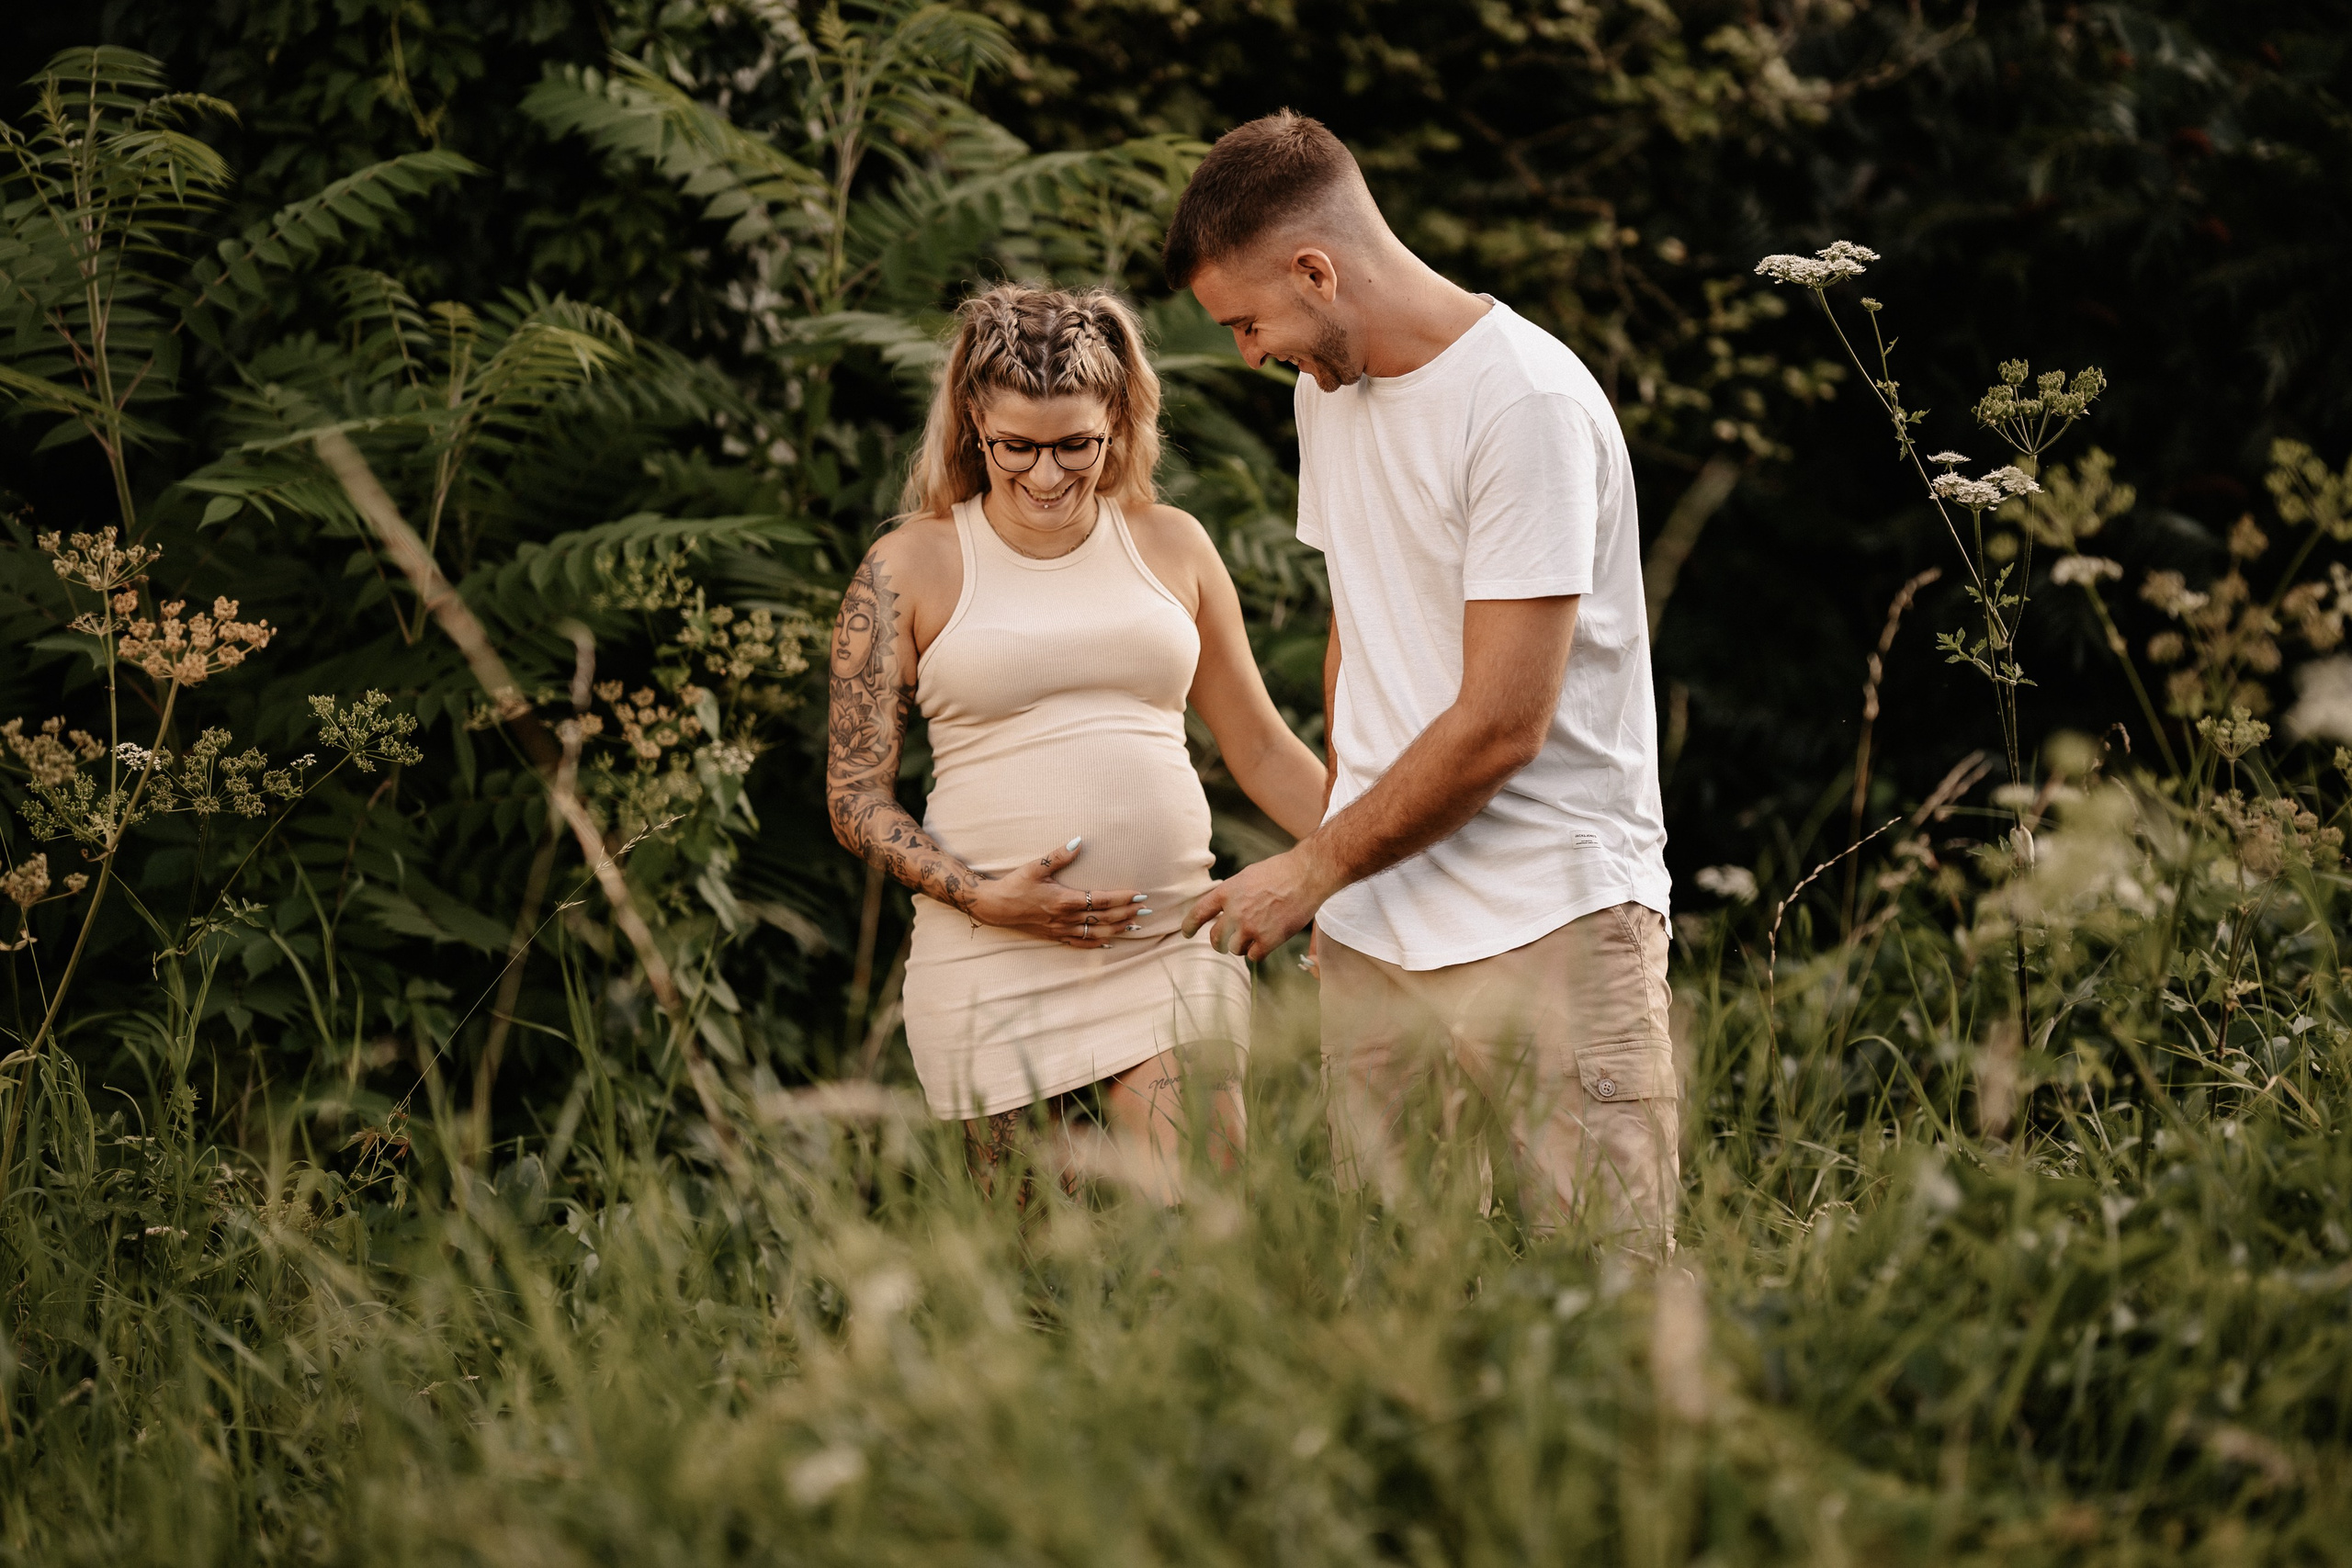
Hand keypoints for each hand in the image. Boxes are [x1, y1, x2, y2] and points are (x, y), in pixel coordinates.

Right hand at [970, 836, 1146, 948]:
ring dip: (1118, 929)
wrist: (995, 907)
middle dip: (1128, 913)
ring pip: (1096, 933)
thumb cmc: (1015, 884)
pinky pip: (1080, 943)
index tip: (1140, 894)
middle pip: (1104, 918)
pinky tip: (1110, 942)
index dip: (1123, 898)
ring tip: (1135, 924)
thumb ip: (1059, 855)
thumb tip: (1079, 841)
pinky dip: (1097, 943)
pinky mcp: (1055, 937)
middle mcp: (1066, 918)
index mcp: (1064, 900)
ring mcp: (1061, 930)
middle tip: (1146, 909)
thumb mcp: (1036, 866)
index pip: (1102, 900)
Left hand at [1182, 844, 1337, 961]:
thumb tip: (1226, 912)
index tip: (1187, 933)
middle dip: (1219, 942)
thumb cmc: (1281, 872)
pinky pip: (1254, 957)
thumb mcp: (1248, 876)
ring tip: (1256, 936)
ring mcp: (1250, 927)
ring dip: (1243, 946)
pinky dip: (1259, 952)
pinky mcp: (1267, 940)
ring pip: (1234, 949)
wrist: (1306, 875)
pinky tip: (1267, 943)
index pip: (1199, 913)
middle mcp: (1234, 911)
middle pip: (1215, 938)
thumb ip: (1234, 894)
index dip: (1189, 925)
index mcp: (1227, 892)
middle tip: (1226, 942)